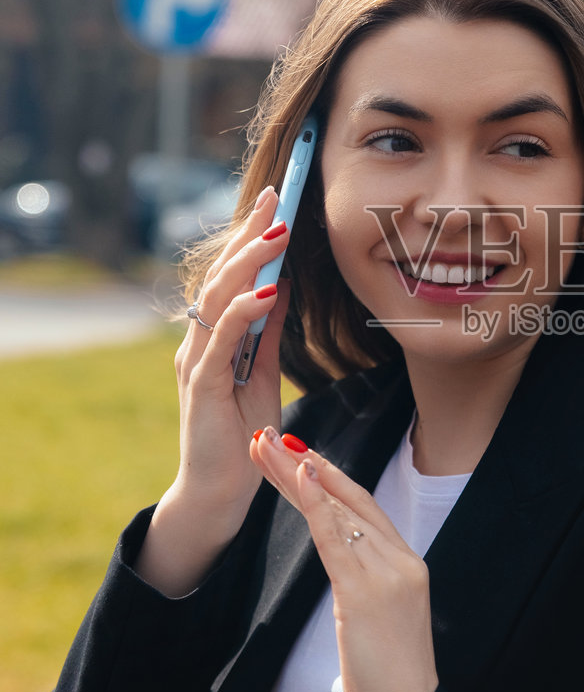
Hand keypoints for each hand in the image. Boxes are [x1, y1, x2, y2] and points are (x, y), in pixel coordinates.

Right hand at [137, 187, 291, 594]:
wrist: (220, 493)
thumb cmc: (241, 436)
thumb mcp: (263, 372)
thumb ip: (267, 331)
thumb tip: (281, 286)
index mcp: (213, 337)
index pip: (231, 275)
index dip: (250, 236)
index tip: (276, 199)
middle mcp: (196, 343)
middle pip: (221, 276)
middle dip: (249, 235)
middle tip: (278, 198)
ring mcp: (194, 364)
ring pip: (217, 300)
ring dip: (248, 263)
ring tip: (277, 233)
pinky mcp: (199, 389)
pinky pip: (220, 342)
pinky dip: (242, 313)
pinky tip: (265, 291)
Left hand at [251, 425, 438, 691]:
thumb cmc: (393, 677)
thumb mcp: (383, 620)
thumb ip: (366, 586)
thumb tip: (343, 566)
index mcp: (407, 564)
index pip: (364, 508)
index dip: (330, 478)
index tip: (300, 454)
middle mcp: (401, 560)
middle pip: (349, 499)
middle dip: (307, 464)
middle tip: (272, 435)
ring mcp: (387, 574)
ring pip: (337, 510)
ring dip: (297, 475)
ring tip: (266, 447)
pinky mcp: (367, 593)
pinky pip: (337, 538)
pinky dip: (317, 503)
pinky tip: (300, 475)